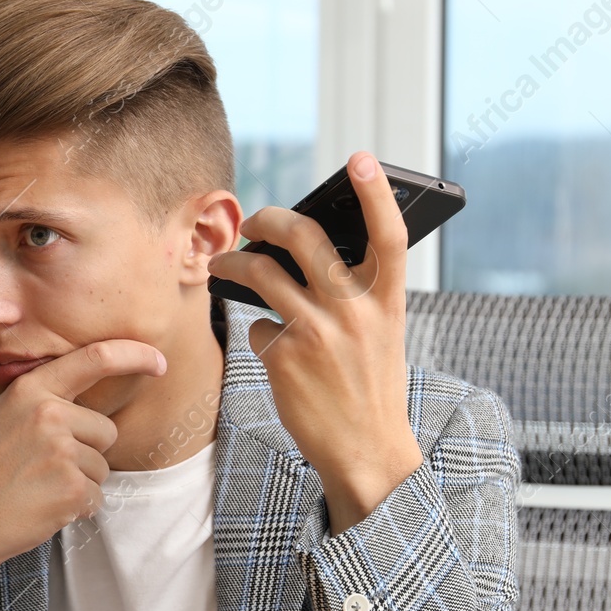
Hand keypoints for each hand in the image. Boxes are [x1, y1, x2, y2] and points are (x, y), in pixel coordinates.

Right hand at [0, 339, 167, 576]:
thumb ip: (12, 384)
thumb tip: (18, 358)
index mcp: (31, 390)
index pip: (95, 360)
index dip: (134, 355)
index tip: (158, 361)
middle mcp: (49, 414)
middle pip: (106, 430)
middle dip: (86, 452)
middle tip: (43, 467)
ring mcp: (61, 452)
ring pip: (102, 467)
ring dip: (79, 482)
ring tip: (38, 487)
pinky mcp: (71, 488)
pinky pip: (96, 496)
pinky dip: (75, 507)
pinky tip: (43, 507)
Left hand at [206, 151, 422, 531]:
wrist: (366, 451)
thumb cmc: (371, 385)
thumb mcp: (381, 335)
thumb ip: (355, 294)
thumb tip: (302, 254)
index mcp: (387, 301)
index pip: (388, 235)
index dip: (375, 192)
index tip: (361, 158)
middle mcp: (354, 311)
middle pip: (303, 237)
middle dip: (268, 220)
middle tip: (253, 223)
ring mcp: (317, 332)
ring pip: (261, 273)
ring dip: (233, 265)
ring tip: (222, 267)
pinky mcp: (284, 357)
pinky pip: (258, 325)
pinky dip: (260, 331)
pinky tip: (273, 350)